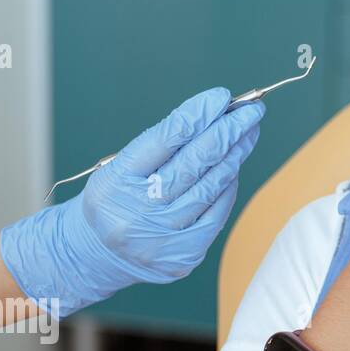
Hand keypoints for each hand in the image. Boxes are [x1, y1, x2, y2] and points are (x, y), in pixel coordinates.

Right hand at [0, 88, 263, 316]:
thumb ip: (163, 144)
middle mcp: (137, 210)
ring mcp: (161, 235)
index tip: (221, 96)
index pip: (166, 138)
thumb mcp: (121, 166)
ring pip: (210, 186)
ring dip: (235, 154)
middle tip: (251, 110)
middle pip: (194, 162)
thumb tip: (214, 114)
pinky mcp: (183, 254)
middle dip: (227, 131)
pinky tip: (235, 165)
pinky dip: (228, 186)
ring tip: (249, 132)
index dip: (198, 114)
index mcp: (116, 180)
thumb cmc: (117, 198)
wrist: (98, 254)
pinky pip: (216, 212)